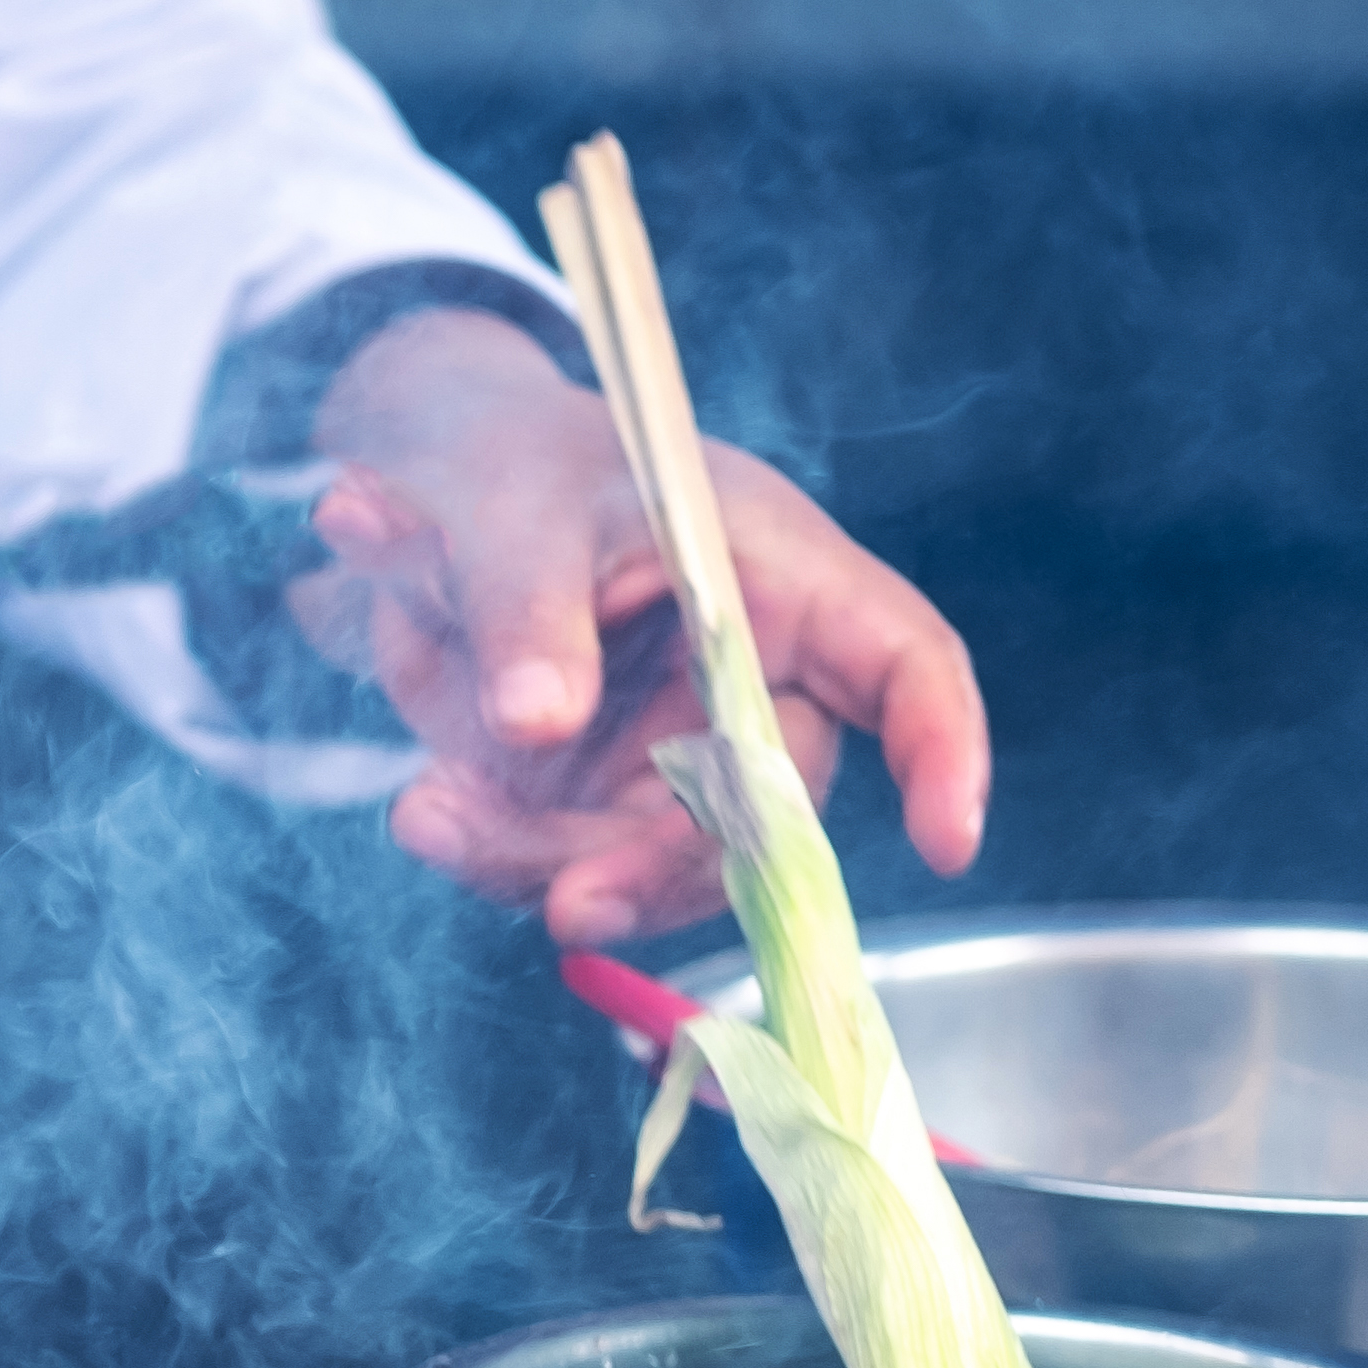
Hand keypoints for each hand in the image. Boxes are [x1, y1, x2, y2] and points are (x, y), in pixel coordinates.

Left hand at [286, 309, 986, 944]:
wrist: (422, 489)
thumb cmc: (508, 464)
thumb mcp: (513, 512)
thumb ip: (526, 610)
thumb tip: (537, 721)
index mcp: (781, 580)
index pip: (904, 665)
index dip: (942, 752)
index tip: (945, 846)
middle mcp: (747, 680)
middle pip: (768, 807)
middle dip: (670, 867)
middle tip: (569, 902)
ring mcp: (669, 749)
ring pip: (657, 860)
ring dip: (553, 869)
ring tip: (431, 818)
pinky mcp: (589, 796)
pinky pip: (565, 861)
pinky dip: (497, 858)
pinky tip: (426, 811)